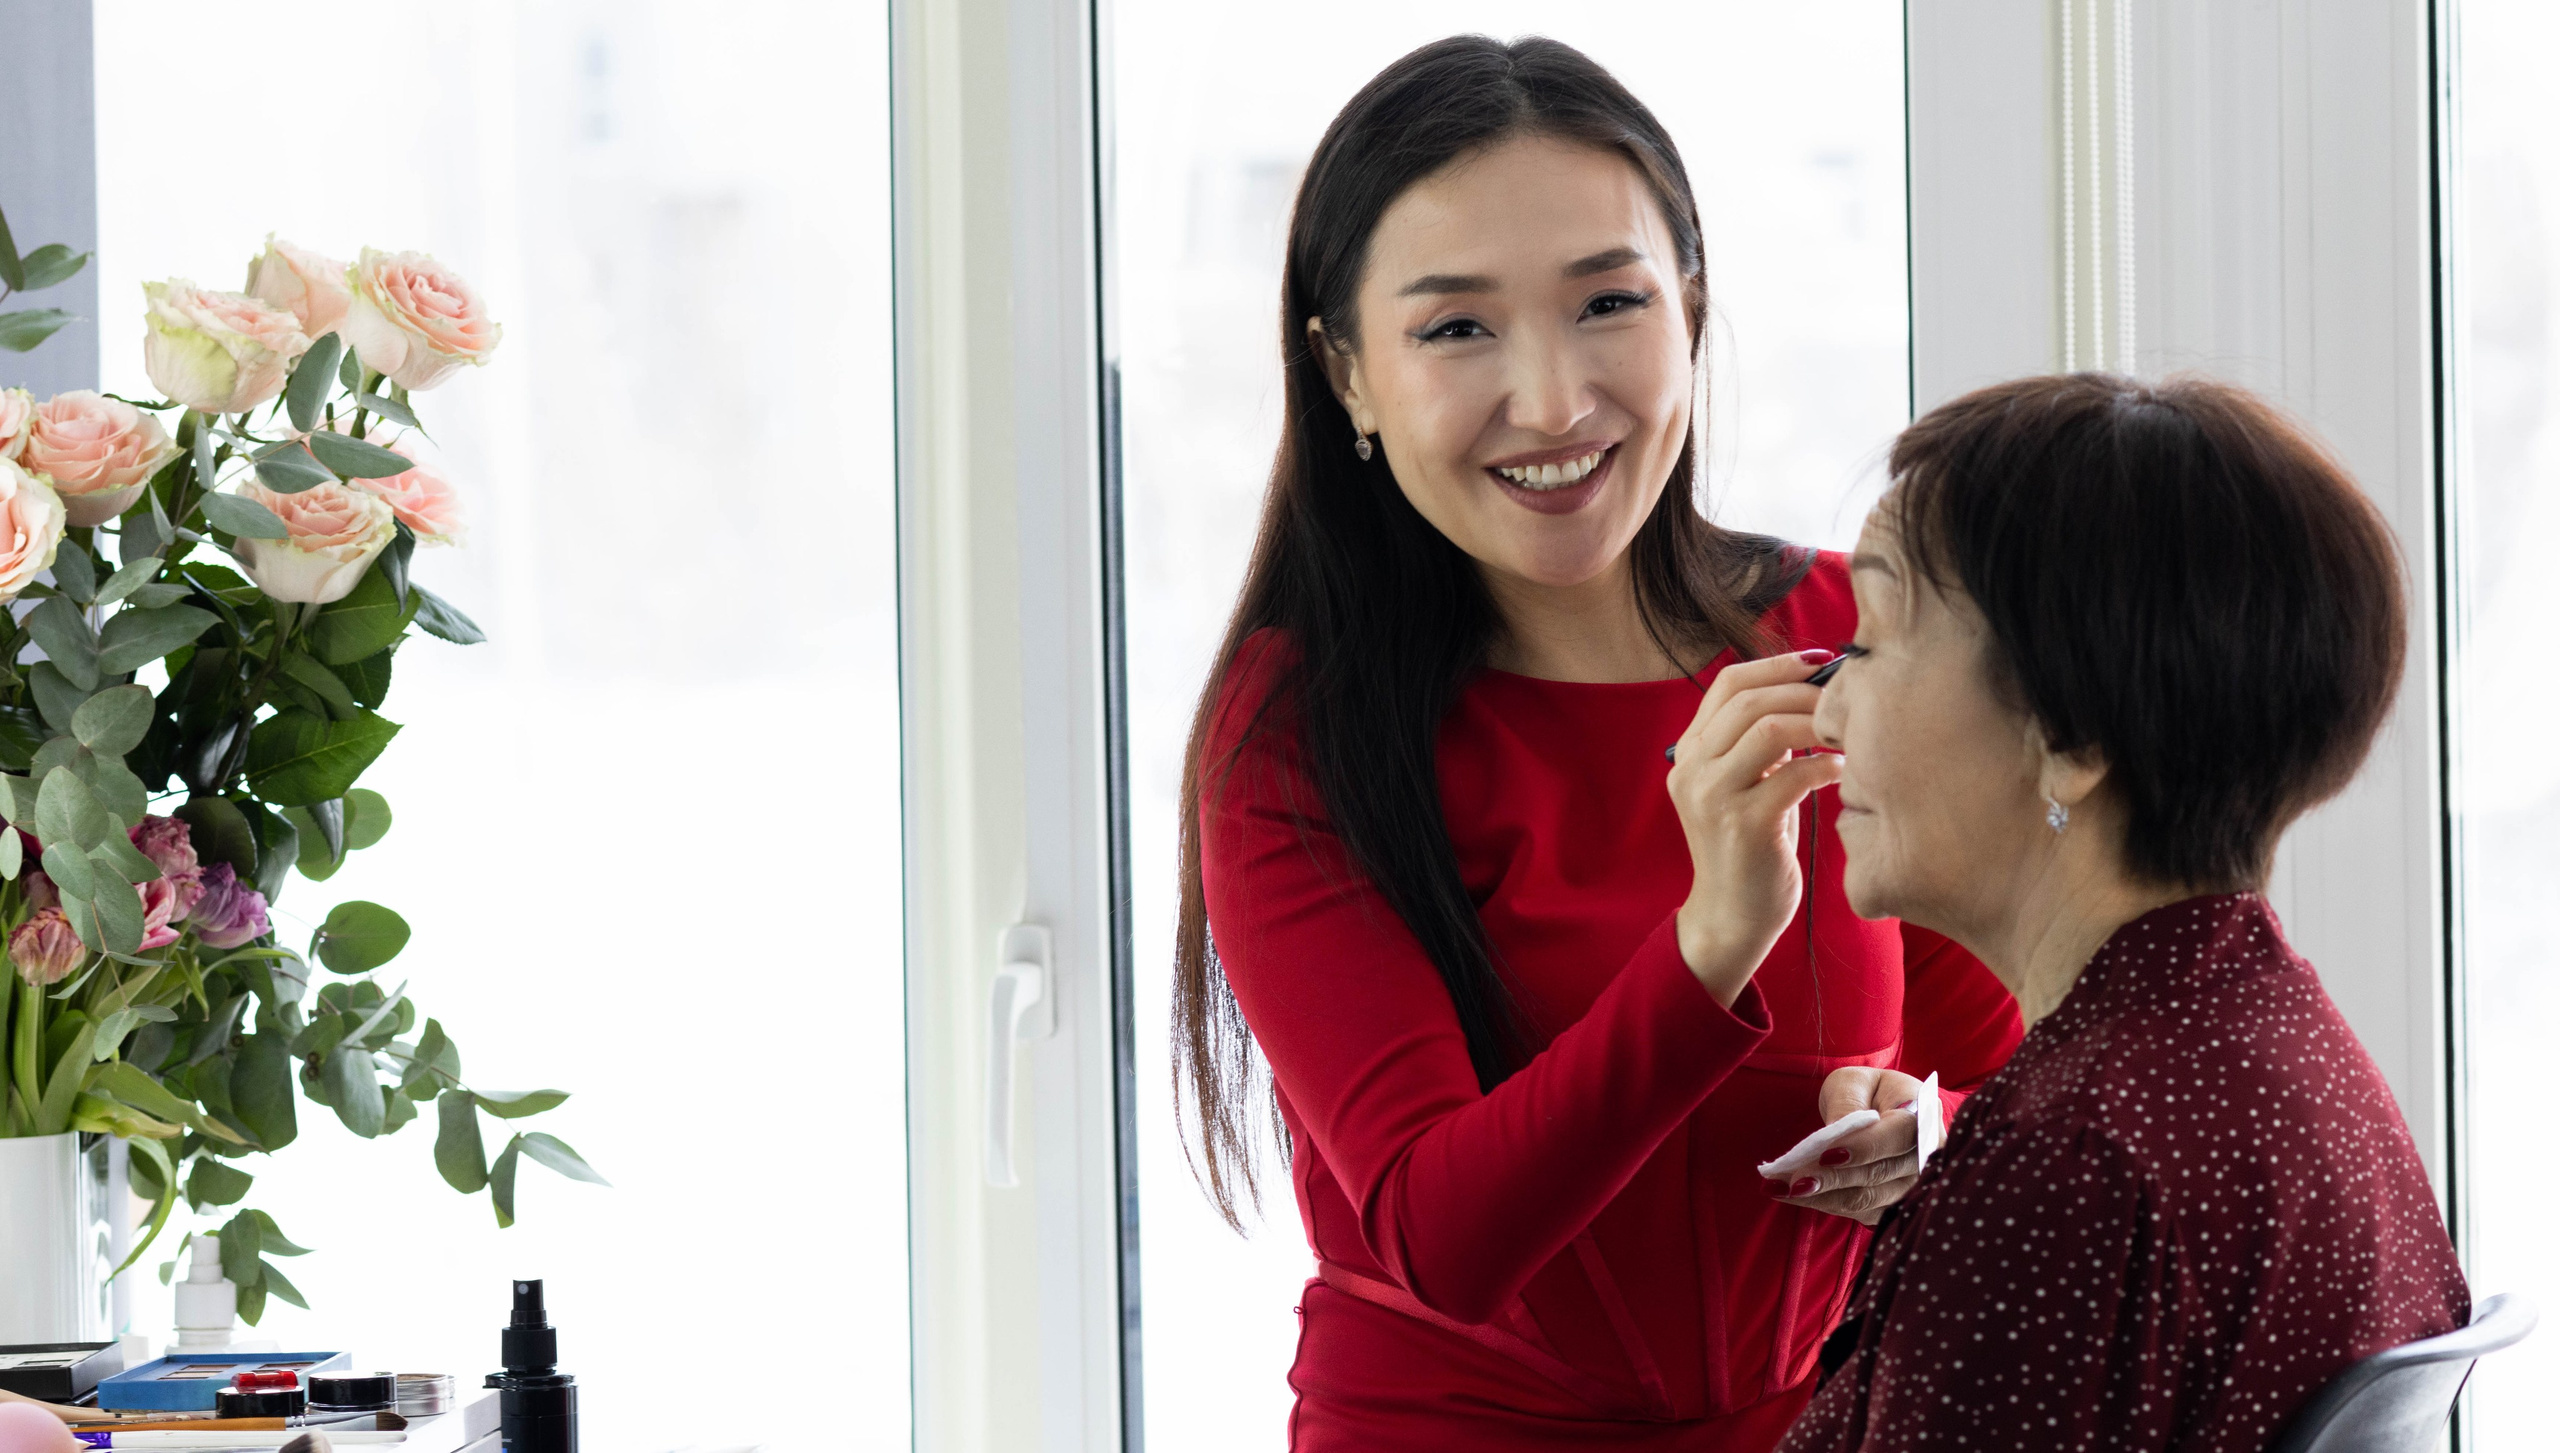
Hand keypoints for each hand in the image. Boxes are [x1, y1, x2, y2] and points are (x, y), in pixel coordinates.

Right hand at [1665, 649, 1843, 1002]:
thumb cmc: (1750, 848)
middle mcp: (1691, 769)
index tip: (1819, 662)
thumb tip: (1807, 692)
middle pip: (1748, 700)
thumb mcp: (1743, 786)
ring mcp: (1712, 797)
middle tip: (1842, 698)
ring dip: (1815, 722)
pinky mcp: (1742, 826)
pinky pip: (1792, 775)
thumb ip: (1758, 743)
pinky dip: (1825, 765)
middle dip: (1803, 690)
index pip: (1727, 684)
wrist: (1731, 917)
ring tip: (1843, 731)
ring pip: (1765, 729)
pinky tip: (1843, 770)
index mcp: (1689, 752)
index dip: (1776, 664)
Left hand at [1766, 1067, 1931, 1224]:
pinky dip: (1826, 1204)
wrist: (1885, 1109)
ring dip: (1822, 1197)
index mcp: (1922, 1113)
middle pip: (1880, 1174)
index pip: (1898, 1135)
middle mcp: (1927, 1155)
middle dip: (1831, 1180)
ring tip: (1780, 1189)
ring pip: (1868, 1200)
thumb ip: (1847, 1105)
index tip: (1826, 1155)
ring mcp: (1914, 1185)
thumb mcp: (1853, 1082)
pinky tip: (1794, 1196)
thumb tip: (1833, 1139)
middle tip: (1790, 1181)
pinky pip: (1861, 1212)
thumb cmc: (1869, 1090)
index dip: (1864, 1148)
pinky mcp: (1896, 1204)